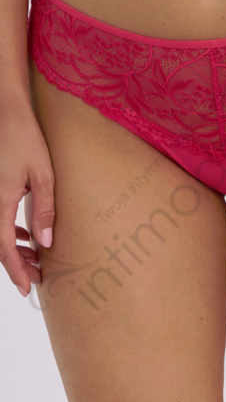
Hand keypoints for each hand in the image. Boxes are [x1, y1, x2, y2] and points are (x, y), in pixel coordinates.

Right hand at [0, 96, 54, 296]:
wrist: (7, 112)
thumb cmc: (25, 139)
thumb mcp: (43, 175)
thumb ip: (44, 210)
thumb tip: (45, 243)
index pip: (3, 248)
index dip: (16, 271)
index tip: (28, 289)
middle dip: (17, 265)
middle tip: (37, 279)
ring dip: (13, 249)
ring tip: (36, 260)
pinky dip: (8, 232)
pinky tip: (25, 234)